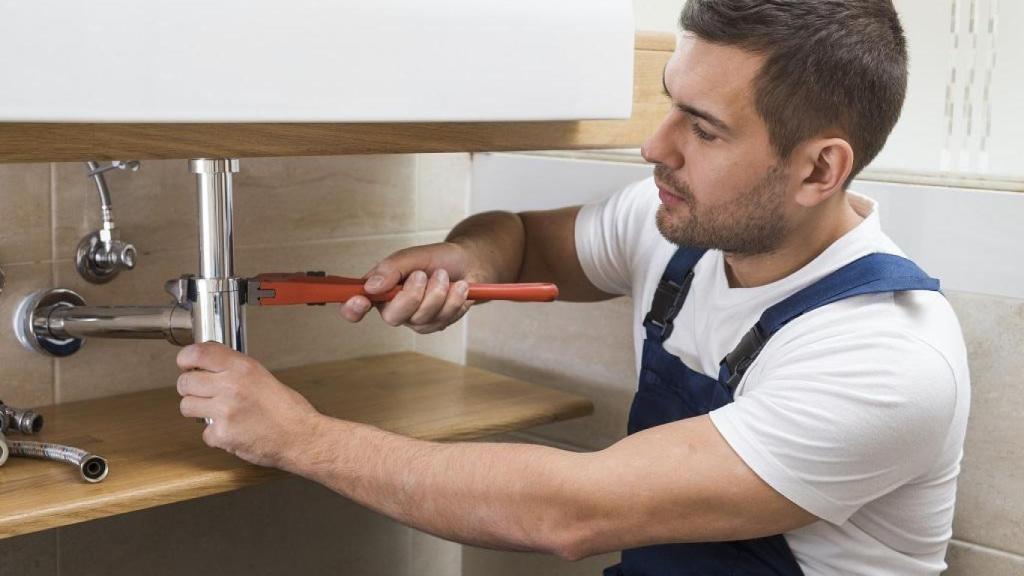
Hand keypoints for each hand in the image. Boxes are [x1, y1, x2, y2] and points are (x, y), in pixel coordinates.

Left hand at [176, 342, 322, 469]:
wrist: (301, 437)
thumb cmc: (288, 410)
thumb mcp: (263, 377)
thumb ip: (235, 370)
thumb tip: (208, 366)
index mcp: (243, 368)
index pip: (199, 353)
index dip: (185, 358)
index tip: (185, 363)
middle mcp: (231, 386)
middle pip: (185, 382)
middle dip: (190, 388)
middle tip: (202, 393)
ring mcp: (225, 411)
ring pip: (186, 406)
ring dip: (197, 410)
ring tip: (217, 413)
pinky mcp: (222, 434)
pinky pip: (204, 432)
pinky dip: (215, 434)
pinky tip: (232, 430)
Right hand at [341, 242, 482, 333]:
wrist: (468, 263)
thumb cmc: (436, 259)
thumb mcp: (412, 256)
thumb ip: (390, 269)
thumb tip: (370, 286)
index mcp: (380, 290)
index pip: (356, 306)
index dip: (352, 309)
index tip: (359, 300)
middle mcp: (394, 308)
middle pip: (393, 317)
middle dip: (412, 295)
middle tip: (423, 274)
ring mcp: (416, 319)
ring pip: (423, 317)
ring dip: (439, 291)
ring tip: (445, 275)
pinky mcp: (437, 324)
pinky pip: (444, 318)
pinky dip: (454, 298)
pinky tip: (459, 287)